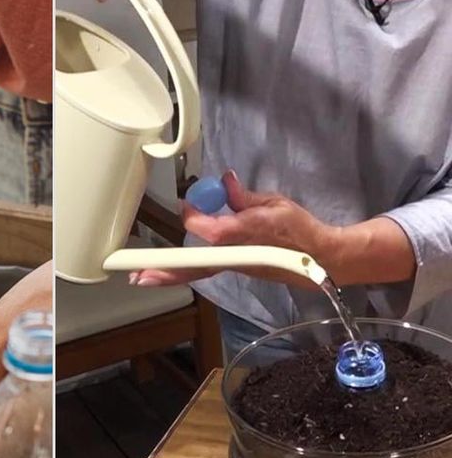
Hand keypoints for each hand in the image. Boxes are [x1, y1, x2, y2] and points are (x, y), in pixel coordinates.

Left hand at [129, 171, 415, 288]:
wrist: (318, 257)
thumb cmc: (298, 228)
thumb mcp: (275, 204)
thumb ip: (244, 196)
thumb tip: (225, 181)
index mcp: (248, 234)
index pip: (213, 230)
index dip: (195, 216)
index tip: (187, 205)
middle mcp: (236, 255)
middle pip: (196, 264)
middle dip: (167, 271)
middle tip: (138, 276)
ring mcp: (234, 265)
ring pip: (197, 270)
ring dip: (170, 274)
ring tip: (143, 277)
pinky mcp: (234, 268)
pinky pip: (204, 270)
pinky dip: (184, 271)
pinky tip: (165, 272)